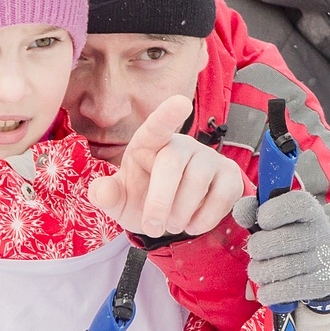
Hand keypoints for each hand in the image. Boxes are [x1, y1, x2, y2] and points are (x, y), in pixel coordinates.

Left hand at [89, 95, 243, 237]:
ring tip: (172, 225)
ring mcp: (209, 158)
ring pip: (198, 181)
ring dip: (181, 213)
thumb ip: (107, 195)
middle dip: (159, 200)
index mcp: (149, 143)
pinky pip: (222, 196)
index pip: (157, 125)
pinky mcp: (229, 176)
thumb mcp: (120, 201)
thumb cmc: (143, 199)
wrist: (172, 218)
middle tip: (152, 227)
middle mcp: (181, 145)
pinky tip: (193, 223)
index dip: (168, 114)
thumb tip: (100, 191)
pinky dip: (204, 218)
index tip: (181, 103)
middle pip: (172, 162)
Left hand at [232, 190, 329, 305]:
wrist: (322, 264)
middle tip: (256, 251)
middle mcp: (320, 232)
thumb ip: (253, 210)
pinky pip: (287, 290)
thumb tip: (240, 211)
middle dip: (256, 248)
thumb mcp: (274, 217)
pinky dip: (269, 292)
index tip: (263, 222)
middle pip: (277, 241)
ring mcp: (323, 258)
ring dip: (259, 272)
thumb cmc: (288, 234)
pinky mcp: (322, 282)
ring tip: (258, 270)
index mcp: (308, 209)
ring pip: (279, 268)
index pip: (293, 204)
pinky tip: (266, 289)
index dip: (270, 213)